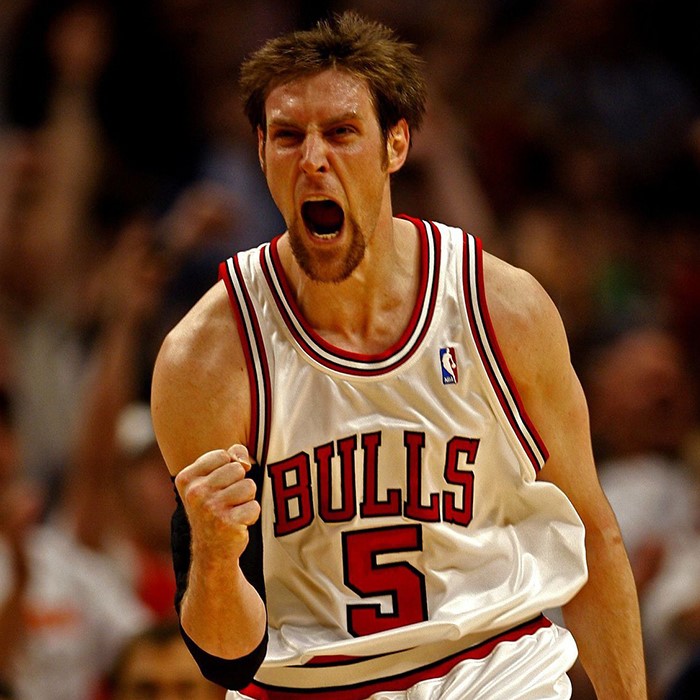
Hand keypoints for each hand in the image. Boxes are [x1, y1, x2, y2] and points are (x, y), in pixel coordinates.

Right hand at [175, 445, 259, 561]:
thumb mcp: (214, 480)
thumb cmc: (215, 508)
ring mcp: (210, 509)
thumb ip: (230, 458)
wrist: (211, 551)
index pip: (223, 455)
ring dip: (246, 499)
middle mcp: (195, 493)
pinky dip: (251, 515)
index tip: (218, 487)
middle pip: (238, 469)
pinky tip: (237, 524)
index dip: (228, 469)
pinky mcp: (227, 523)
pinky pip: (255, 506)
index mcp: (186, 478)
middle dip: (239, 484)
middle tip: (227, 502)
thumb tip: (244, 461)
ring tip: (232, 511)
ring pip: (249, 486)